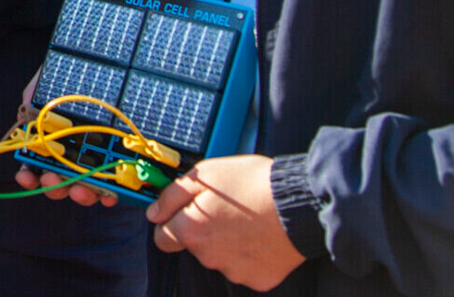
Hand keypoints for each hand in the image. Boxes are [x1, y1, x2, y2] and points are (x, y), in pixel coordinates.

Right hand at [13, 69, 119, 205]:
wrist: (99, 57)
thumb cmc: (67, 72)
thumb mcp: (44, 87)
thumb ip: (33, 105)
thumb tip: (26, 122)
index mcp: (54, 141)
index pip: (38, 166)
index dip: (31, 177)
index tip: (26, 178)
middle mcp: (74, 153)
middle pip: (62, 181)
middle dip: (55, 188)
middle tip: (52, 182)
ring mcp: (97, 157)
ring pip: (87, 186)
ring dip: (81, 195)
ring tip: (79, 191)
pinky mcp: (121, 158)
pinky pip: (116, 182)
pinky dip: (111, 192)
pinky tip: (109, 193)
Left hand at [147, 156, 304, 291]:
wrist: (299, 204)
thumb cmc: (254, 184)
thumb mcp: (206, 173)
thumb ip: (172, 195)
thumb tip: (153, 212)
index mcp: (192, 230)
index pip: (162, 237)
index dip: (171, 222)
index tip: (184, 212)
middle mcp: (208, 256)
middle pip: (193, 246)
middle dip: (202, 229)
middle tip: (225, 208)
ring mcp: (233, 270)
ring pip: (218, 257)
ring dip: (226, 242)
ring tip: (247, 219)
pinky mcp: (257, 279)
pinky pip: (243, 267)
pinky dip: (248, 254)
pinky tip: (260, 235)